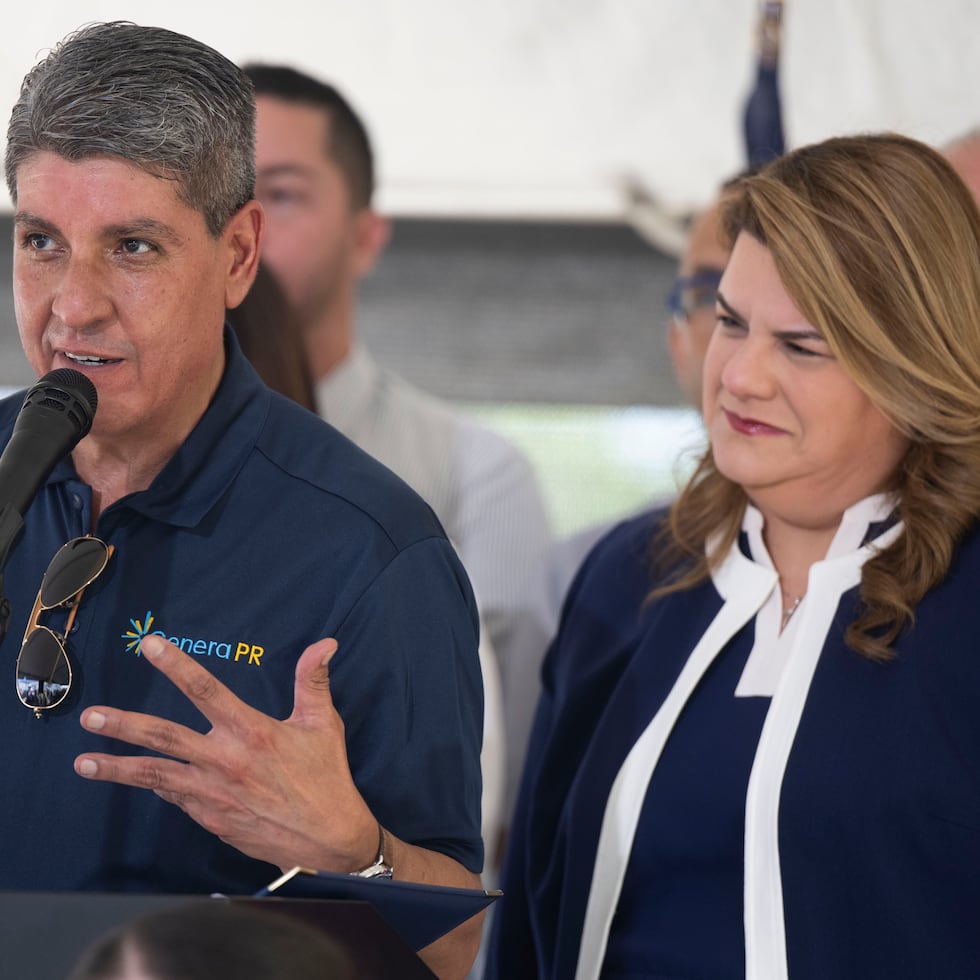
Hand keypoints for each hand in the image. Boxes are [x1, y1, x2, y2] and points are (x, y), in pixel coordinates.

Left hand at [74, 633, 378, 872]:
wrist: (328, 838)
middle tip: (90, 716)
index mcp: (252, 732)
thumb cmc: (326, 776)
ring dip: (118, 768)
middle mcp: (225, 761)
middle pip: (165, 737)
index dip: (177, 666)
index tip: (150, 646)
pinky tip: (139, 778)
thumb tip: (325, 643)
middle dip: (124, 726)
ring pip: (156, 776)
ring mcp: (213, 793)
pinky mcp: (210, 819)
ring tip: (83, 762)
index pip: (206, 690)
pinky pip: (176, 796)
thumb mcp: (323, 723)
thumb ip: (313, 680)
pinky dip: (157, 785)